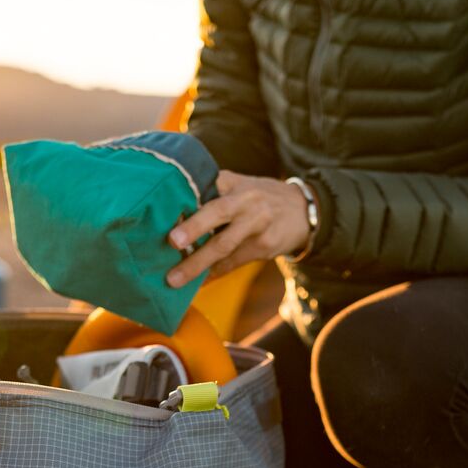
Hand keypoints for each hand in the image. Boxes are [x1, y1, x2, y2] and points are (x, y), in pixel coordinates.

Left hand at [166, 171, 310, 287]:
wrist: (303, 210)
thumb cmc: (260, 197)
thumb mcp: (241, 184)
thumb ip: (213, 191)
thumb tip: (174, 211)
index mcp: (234, 183)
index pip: (206, 188)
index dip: (185, 201)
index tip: (163, 215)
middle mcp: (246, 200)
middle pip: (217, 212)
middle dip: (194, 227)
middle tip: (172, 242)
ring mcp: (257, 224)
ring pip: (224, 245)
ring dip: (198, 264)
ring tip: (174, 279)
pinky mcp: (264, 246)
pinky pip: (233, 263)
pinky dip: (213, 274)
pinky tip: (198, 283)